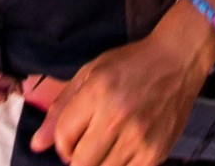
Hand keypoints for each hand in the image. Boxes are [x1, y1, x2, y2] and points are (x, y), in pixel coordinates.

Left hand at [31, 6, 214, 165]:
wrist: (178, 59)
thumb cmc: (132, 64)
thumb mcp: (92, 72)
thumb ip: (62, 108)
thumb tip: (36, 145)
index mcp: (97, 92)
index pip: (63, 136)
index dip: (62, 141)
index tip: (72, 135)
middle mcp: (116, 117)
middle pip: (79, 163)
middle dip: (77, 157)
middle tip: (88, 144)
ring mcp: (137, 139)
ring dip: (98, 162)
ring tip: (107, 143)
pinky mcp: (154, 155)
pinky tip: (124, 148)